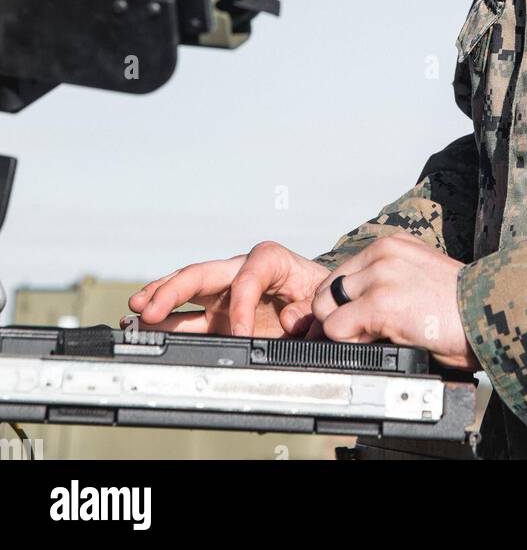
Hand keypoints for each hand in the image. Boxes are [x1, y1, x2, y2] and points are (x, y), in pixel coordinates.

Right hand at [124, 242, 330, 337]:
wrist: (323, 303)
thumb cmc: (323, 296)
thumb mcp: (325, 300)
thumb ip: (310, 309)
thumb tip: (288, 319)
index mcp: (271, 260)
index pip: (248, 277)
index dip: (242, 306)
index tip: (241, 335)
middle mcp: (241, 271)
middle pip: (202, 273)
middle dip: (173, 289)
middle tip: (148, 308)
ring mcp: (225, 294)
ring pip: (186, 291)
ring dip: (159, 302)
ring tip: (133, 315)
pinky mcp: (218, 316)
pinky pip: (187, 316)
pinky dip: (165, 321)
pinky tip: (143, 327)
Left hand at [309, 234, 477, 370]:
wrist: (493, 313)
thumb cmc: (462, 306)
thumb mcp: (420, 276)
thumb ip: (388, 280)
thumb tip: (357, 309)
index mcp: (392, 245)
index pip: (342, 274)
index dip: (342, 304)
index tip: (353, 323)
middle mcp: (382, 253)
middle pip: (328, 290)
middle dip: (337, 317)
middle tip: (360, 337)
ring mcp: (380, 277)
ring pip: (327, 308)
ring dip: (344, 331)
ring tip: (374, 340)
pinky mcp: (380, 303)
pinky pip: (337, 329)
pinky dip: (350, 344)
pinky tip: (380, 344)